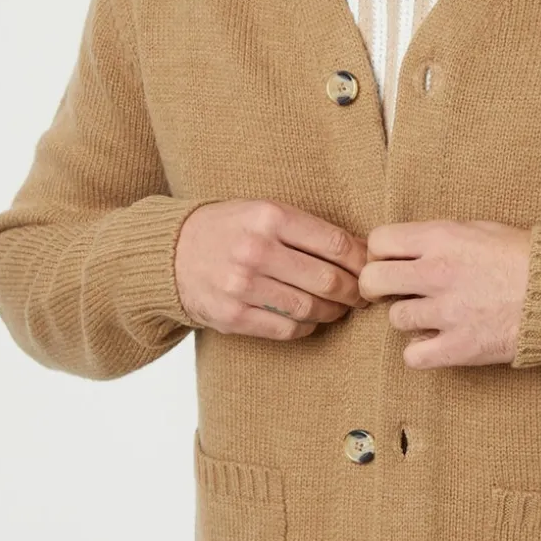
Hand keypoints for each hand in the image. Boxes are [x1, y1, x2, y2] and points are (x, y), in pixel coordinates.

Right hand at [175, 200, 368, 337]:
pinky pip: (286, 329)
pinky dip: (306, 327)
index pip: (335, 244)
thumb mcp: (263, 211)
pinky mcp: (232, 315)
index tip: (370, 269)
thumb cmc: (228, 229)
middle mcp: (256, 250)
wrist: (170, 252)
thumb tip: (360, 251)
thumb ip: (306, 228)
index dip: (361, 261)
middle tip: (361, 295)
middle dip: (354, 292)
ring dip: (333, 312)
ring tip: (338, 308)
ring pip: (310, 307)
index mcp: (269, 216)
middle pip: (327, 279)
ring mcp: (242, 285)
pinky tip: (309, 320)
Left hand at [359, 220, 531, 368]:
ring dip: (408, 318)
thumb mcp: (480, 228)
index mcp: (442, 238)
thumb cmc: (526, 257)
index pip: (379, 241)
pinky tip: (435, 341)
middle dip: (377, 286)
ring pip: (395, 319)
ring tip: (430, 315)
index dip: (381, 252)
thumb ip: (439, 236)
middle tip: (393, 292)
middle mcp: (438, 273)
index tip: (392, 261)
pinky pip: (413, 356)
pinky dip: (420, 352)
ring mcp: (448, 312)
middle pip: (373, 280)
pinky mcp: (460, 346)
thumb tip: (407, 246)